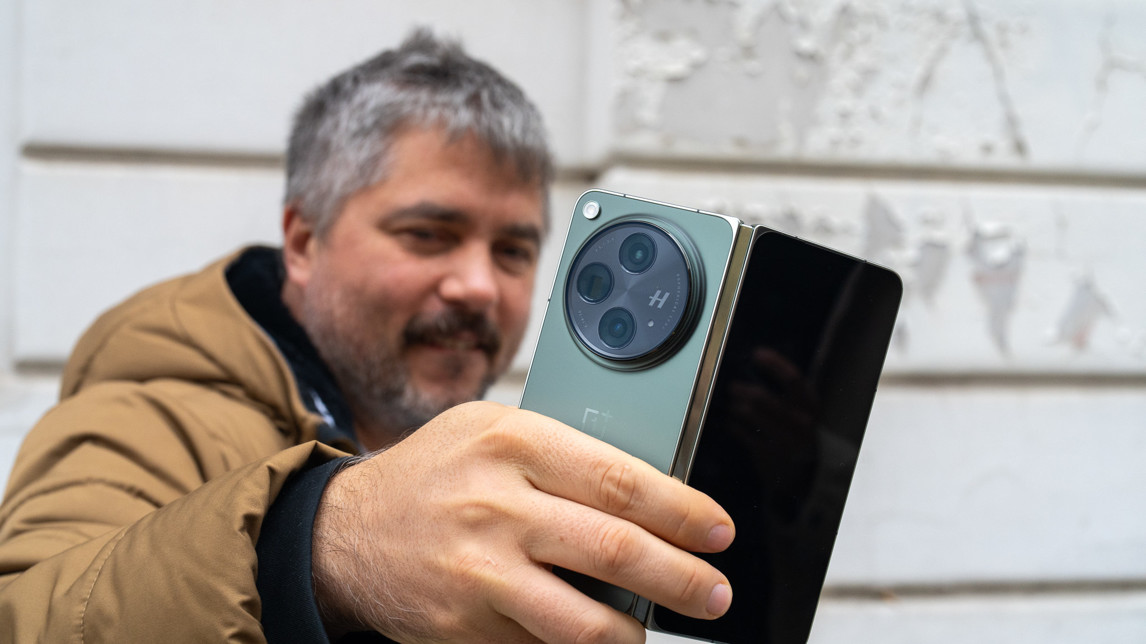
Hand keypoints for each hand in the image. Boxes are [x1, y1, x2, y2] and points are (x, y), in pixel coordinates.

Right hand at [311, 401, 733, 642]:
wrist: (346, 533)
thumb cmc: (433, 474)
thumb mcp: (490, 430)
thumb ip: (562, 453)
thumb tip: (650, 493)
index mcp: (511, 443)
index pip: (620, 480)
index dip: (682, 511)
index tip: (716, 530)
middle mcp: (496, 506)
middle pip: (615, 550)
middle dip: (682, 579)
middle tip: (713, 592)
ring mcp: (479, 572)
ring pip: (586, 620)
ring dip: (637, 633)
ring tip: (658, 626)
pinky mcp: (466, 625)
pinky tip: (597, 638)